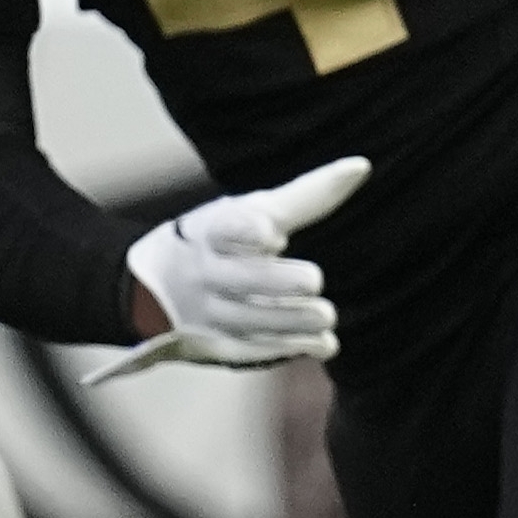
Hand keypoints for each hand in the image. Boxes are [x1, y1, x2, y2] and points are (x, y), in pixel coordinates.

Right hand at [113, 155, 370, 372]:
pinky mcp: (221, 345)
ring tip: (326, 315)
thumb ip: (305, 196)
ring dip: (295, 320)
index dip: (247, 230)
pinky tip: (324, 343)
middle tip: (313, 279)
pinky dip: (294, 347)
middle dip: (280, 282)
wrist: (156, 290)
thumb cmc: (222, 241)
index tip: (270, 233)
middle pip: (243, 279)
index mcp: (212, 230)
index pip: (226, 227)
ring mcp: (211, 313)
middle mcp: (207, 273)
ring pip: (254, 321)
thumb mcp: (250, 211)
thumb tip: (362, 167)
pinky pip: (259, 350)